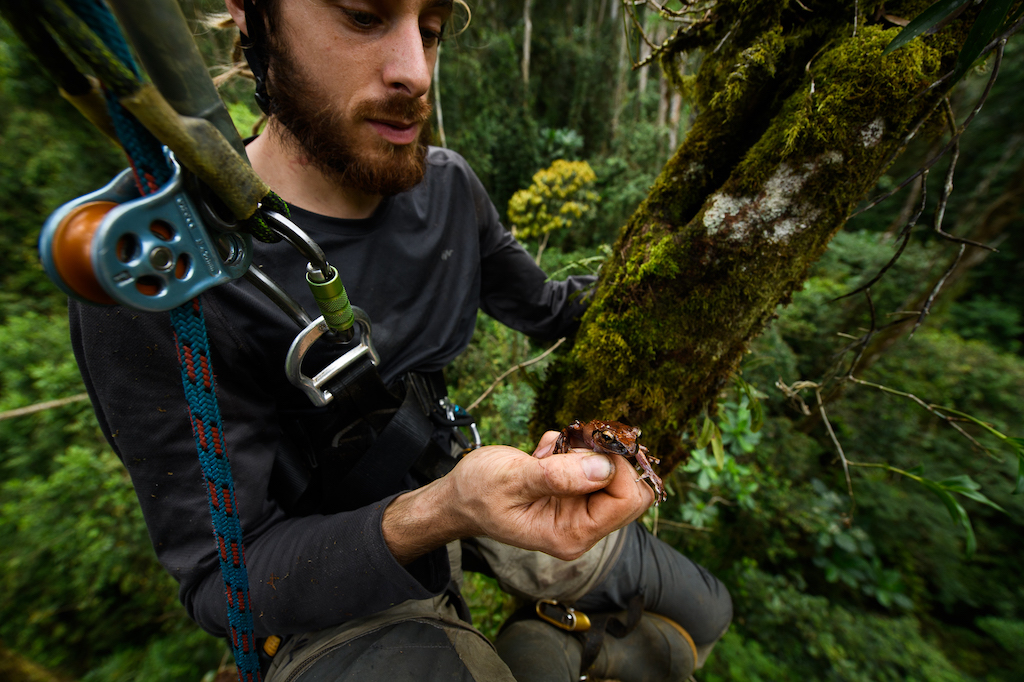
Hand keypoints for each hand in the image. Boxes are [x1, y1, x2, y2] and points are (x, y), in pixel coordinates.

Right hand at [383, 431, 653, 563]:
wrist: (456, 497)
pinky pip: (592, 465)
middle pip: (629, 491)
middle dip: (607, 457)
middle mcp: (580, 528)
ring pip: (612, 474)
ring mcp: (577, 512)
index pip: (625, 501)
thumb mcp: (513, 479)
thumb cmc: (477, 493)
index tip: (593, 442)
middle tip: (577, 439)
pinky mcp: (572, 495)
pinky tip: (544, 453)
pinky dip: (573, 450)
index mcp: (570, 534)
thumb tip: (604, 467)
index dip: (618, 466)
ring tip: (550, 450)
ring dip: (586, 451)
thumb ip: (559, 476)